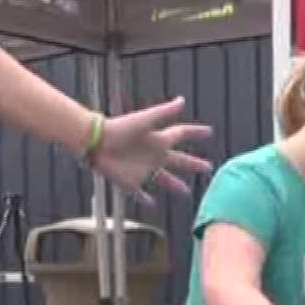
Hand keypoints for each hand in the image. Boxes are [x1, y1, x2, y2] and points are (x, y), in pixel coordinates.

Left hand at [85, 97, 213, 204]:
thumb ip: (164, 112)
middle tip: (208, 168)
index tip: (209, 132)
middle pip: (178, 160)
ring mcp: (142, 170)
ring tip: (186, 192)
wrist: (95, 142)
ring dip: (175, 185)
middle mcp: (153, 155)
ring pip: (164, 179)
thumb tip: (182, 100)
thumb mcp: (144, 120)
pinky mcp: (130, 182)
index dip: (195, 133)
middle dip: (193, 164)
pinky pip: (140, 193)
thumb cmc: (119, 129)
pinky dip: (145, 199)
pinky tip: (151, 204)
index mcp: (158, 140)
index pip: (181, 134)